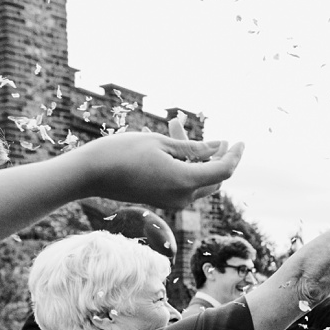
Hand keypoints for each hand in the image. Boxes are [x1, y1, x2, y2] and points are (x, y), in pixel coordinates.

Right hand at [66, 132, 244, 207]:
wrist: (88, 174)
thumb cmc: (122, 153)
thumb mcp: (161, 143)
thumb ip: (194, 147)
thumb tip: (219, 147)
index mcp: (185, 182)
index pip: (224, 170)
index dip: (235, 155)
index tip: (240, 140)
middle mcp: (183, 197)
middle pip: (214, 177)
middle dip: (216, 155)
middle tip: (217, 137)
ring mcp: (172, 201)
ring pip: (198, 179)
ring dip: (195, 157)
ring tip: (177, 128)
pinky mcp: (162, 200)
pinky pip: (183, 183)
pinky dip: (183, 165)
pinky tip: (170, 145)